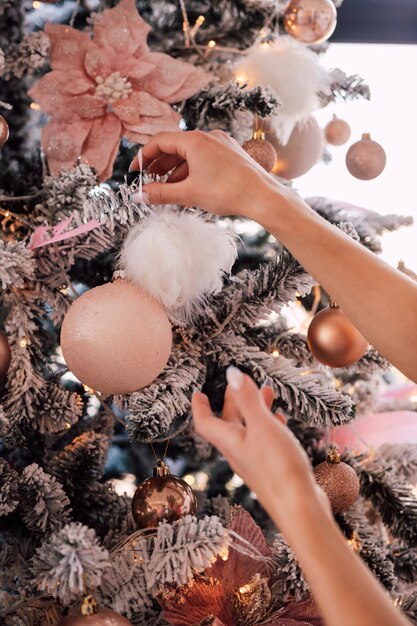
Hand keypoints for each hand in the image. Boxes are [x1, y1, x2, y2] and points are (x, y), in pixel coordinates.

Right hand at [129, 130, 278, 217]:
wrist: (263, 196)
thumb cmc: (229, 192)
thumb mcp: (189, 194)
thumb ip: (161, 193)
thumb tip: (139, 195)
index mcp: (195, 140)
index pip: (160, 141)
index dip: (144, 156)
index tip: (135, 170)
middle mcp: (208, 137)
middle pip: (175, 147)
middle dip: (159, 165)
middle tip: (149, 181)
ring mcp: (221, 144)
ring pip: (190, 155)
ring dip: (175, 171)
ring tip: (167, 189)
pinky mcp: (230, 154)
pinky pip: (204, 159)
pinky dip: (192, 171)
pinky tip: (188, 188)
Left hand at [192, 366, 329, 531]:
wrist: (300, 508)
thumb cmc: (278, 466)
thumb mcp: (262, 426)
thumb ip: (248, 399)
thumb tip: (232, 373)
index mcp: (230, 442)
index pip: (205, 423)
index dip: (199, 407)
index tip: (198, 393)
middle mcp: (239, 453)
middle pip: (229, 424)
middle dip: (233, 402)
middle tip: (239, 384)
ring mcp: (256, 463)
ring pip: (250, 431)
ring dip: (255, 411)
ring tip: (268, 393)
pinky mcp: (273, 469)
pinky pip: (265, 442)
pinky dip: (269, 426)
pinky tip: (281, 420)